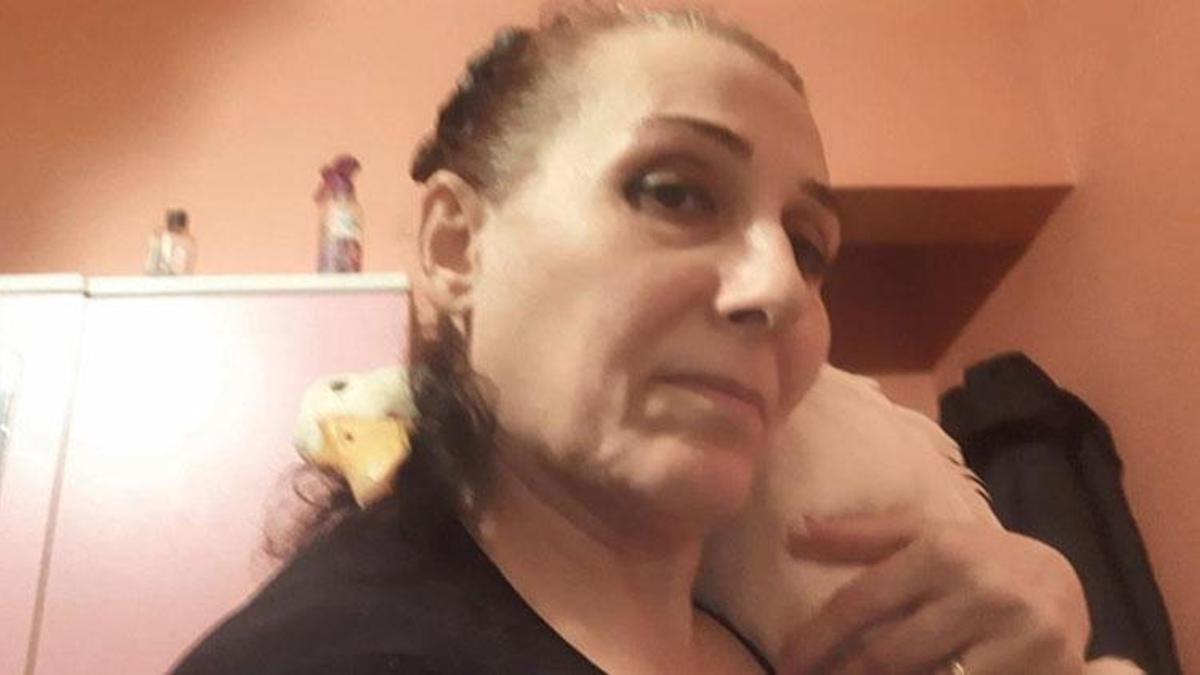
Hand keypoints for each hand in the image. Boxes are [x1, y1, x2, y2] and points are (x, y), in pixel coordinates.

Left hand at [777, 513, 1088, 674]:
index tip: (786, 663)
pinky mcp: (1045, 673)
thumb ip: (860, 537)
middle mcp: (981, 593)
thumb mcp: (925, 536)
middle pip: (888, 655)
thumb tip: (793, 536)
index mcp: (943, 552)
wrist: (1065, 585)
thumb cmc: (977, 560)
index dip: (817, 637)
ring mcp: (1018, 640)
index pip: (862, 601)